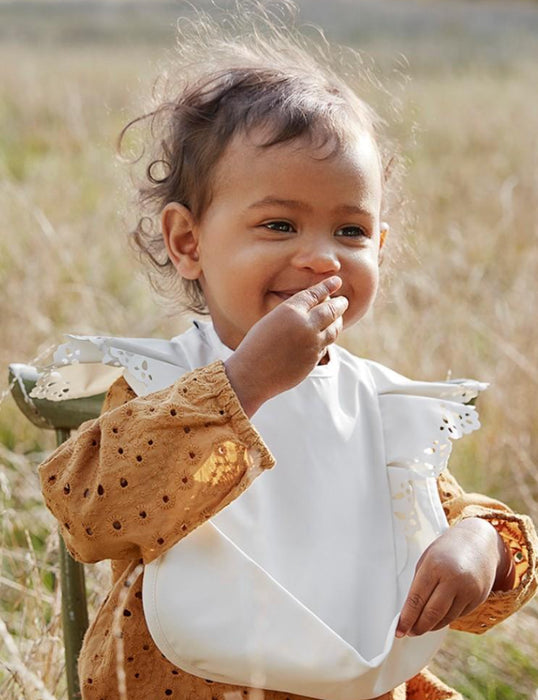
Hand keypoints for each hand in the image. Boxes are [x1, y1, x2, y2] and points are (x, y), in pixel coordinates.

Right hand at [224, 276, 347, 415]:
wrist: (251, 374)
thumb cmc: (255, 345)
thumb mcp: (271, 320)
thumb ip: (293, 314)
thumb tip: (313, 310)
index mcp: (290, 311)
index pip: (315, 293)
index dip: (327, 286)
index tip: (337, 281)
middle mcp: (305, 325)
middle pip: (330, 310)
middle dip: (339, 304)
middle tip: (343, 300)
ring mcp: (312, 344)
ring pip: (333, 329)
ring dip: (338, 321)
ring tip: (339, 317)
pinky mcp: (314, 360)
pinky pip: (325, 346)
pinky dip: (327, 338)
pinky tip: (327, 336)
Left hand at [396, 517, 511, 637]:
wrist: (480, 542)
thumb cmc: (447, 550)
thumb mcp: (428, 559)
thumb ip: (420, 583)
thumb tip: (411, 610)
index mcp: (434, 566)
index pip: (417, 599)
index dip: (407, 618)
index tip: (399, 630)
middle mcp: (453, 579)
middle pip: (432, 613)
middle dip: (418, 626)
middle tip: (409, 632)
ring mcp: (468, 590)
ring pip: (446, 618)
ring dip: (432, 626)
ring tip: (421, 627)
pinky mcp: (479, 598)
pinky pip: (458, 615)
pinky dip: (446, 619)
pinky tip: (438, 619)